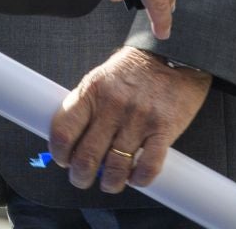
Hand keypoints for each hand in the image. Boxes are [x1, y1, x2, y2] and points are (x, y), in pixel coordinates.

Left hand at [50, 48, 210, 193]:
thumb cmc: (136, 69)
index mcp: (92, 91)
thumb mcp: (102, 78)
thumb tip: (71, 141)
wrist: (175, 53)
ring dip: (110, 183)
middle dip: (81, 177)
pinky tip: (136, 177)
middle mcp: (113, 105)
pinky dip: (140, 179)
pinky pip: (147, 167)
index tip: (64, 160)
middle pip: (87, 156)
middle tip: (83, 179)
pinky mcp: (163, 129)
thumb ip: (87, 107)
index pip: (64, 131)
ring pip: (116, 168)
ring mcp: (138, 118)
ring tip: (111, 182)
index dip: (60, 153)